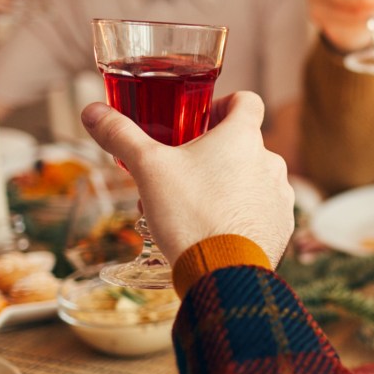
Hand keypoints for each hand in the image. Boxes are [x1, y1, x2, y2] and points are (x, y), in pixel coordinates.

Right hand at [80, 92, 294, 266]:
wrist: (224, 273)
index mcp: (244, 137)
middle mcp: (271, 162)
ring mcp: (281, 196)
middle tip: (185, 171)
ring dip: (232, 184)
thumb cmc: (189, 213)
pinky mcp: (282, 226)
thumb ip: (121, 135)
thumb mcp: (148, 169)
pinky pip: (263, 210)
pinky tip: (218, 227)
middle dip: (217, 153)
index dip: (225, 104)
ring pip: (255, 178)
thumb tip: (91, 111)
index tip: (203, 121)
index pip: (248, 101)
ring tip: (198, 204)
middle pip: (246, 144)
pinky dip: (243, 212)